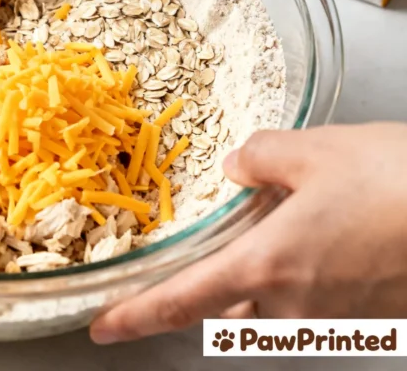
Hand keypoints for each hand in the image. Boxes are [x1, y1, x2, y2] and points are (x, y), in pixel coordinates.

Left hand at [89, 123, 406, 343]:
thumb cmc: (399, 183)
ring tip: (286, 222)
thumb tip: (237, 164)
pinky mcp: (366, 318)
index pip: (180, 301)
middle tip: (213, 241)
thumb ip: (260, 158)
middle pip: (225, 303)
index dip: (135, 315)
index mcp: (265, 266)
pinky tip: (326, 234)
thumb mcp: (315, 151)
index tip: (102, 327)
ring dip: (262, 271)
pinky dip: (302, 272)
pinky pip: (312, 301)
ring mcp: (332, 317)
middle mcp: (292, 303)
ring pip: (270, 302)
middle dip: (211, 278)